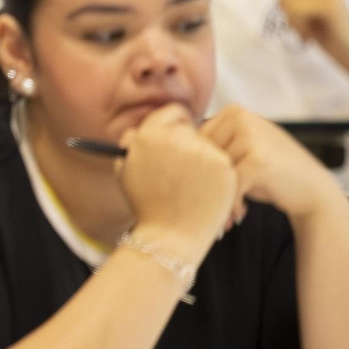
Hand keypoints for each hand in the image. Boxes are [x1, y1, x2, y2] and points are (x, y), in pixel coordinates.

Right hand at [117, 103, 236, 257]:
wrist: (170, 236)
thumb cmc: (147, 206)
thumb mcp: (125, 170)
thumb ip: (131, 144)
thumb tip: (140, 131)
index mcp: (149, 135)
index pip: (172, 112)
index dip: (176, 124)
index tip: (179, 137)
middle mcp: (176, 138)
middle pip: (192, 129)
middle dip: (189, 145)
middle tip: (183, 172)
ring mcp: (202, 151)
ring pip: (208, 145)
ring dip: (202, 161)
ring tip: (191, 187)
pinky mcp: (224, 165)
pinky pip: (222, 161)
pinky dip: (216, 175)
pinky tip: (205, 192)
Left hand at [200, 106, 342, 221]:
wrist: (311, 189)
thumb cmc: (268, 174)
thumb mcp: (239, 152)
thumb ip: (212, 147)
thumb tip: (167, 153)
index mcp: (232, 112)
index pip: (193, 142)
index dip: (193, 171)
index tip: (198, 194)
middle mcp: (240, 117)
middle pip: (201, 157)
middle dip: (202, 186)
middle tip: (209, 211)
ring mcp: (250, 136)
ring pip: (213, 173)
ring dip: (216, 200)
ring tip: (224, 218)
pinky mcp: (257, 159)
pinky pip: (229, 186)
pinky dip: (230, 206)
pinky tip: (238, 218)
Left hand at [277, 0, 348, 66]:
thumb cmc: (329, 39)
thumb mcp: (307, 15)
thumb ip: (294, 0)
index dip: (285, 3)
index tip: (300, 19)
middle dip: (289, 15)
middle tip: (305, 30)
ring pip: (288, 3)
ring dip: (294, 24)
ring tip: (309, 33)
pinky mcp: (330, 6)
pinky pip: (295, 12)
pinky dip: (298, 28)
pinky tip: (310, 37)